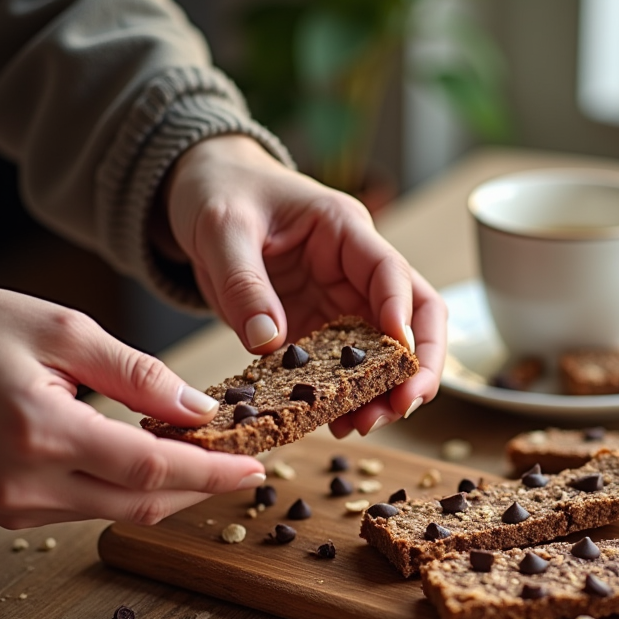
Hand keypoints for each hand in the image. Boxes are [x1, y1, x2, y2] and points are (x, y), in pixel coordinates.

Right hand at [0, 283, 265, 528]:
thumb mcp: (69, 332)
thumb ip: (140, 374)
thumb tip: (201, 411)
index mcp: (39, 431)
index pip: (148, 468)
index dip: (210, 471)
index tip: (255, 463)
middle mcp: (25, 483)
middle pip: (141, 502)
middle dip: (201, 486)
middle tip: (244, 460)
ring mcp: (15, 506)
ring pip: (118, 511)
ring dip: (170, 488)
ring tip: (207, 454)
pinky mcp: (12, 512)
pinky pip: (90, 508)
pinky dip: (130, 488)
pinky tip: (155, 461)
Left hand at [161, 135, 445, 436]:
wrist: (201, 193)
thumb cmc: (219, 193)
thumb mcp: (222, 229)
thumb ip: (244, 283)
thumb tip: (268, 340)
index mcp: (344, 230)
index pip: (391, 273)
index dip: (402, 314)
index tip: (399, 355)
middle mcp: (354, 268)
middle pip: (414, 316)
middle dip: (417, 364)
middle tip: (402, 405)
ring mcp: (339, 301)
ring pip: (386, 351)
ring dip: (386, 389)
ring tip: (364, 425)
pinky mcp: (318, 328)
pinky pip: (345, 367)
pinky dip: (348, 396)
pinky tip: (337, 421)